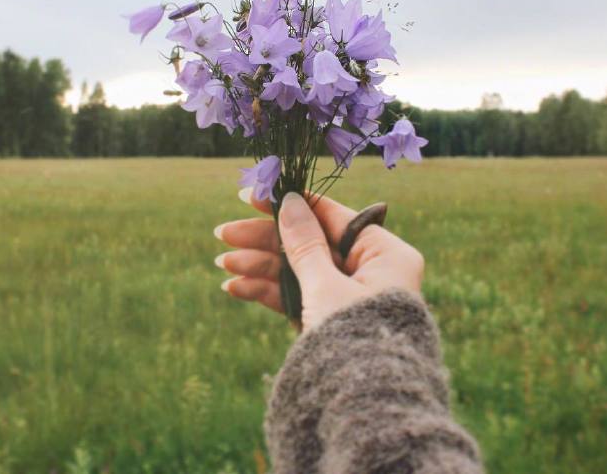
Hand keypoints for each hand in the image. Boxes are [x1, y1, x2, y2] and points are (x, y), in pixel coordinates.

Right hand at [214, 190, 424, 329]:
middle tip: (222, 233)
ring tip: (222, 263)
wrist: (368, 412)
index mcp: (384, 253)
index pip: (331, 216)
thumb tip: (290, 200)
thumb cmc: (356, 340)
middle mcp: (369, 271)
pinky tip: (235, 287)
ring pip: (298, 270)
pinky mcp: (330, 319)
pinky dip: (268, 292)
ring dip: (259, 266)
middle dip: (264, 240)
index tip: (253, 194)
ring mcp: (348, 296)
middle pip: (309, 242)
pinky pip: (298, 296)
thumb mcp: (326, 286)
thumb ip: (305, 244)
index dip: (290, 204)